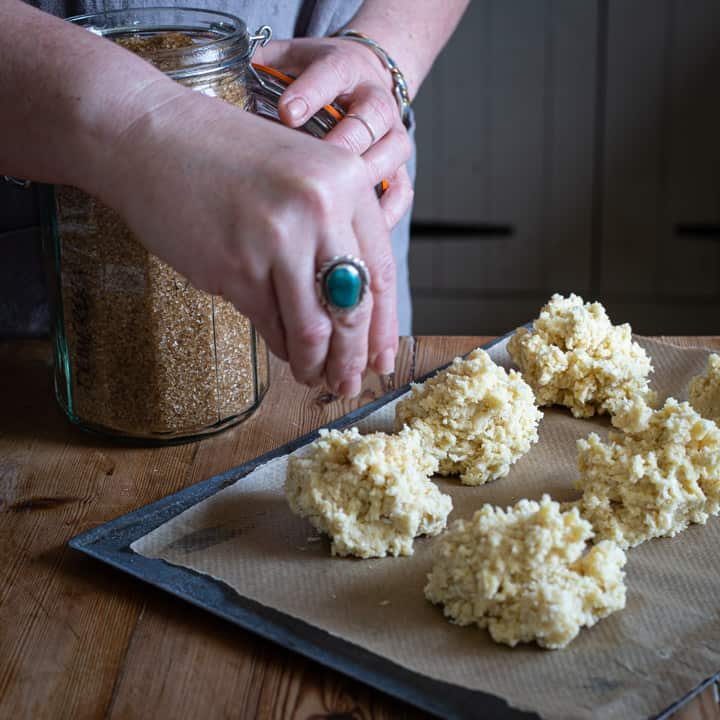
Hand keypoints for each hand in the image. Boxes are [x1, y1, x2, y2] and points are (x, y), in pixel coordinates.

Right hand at [95, 84, 397, 396]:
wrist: (151, 137)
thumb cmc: (225, 156)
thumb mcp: (300, 173)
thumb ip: (335, 227)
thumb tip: (355, 305)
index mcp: (346, 180)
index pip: (382, 272)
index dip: (385, 326)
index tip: (383, 359)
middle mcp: (320, 209)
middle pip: (354, 309)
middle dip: (353, 358)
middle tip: (350, 383)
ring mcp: (277, 240)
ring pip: (314, 329)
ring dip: (317, 365)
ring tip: (316, 378)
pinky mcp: (236, 268)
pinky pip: (273, 327)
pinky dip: (284, 349)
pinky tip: (287, 355)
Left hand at [257, 37, 413, 228]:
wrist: (363, 79)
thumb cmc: (316, 77)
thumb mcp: (288, 60)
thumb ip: (264, 70)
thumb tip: (231, 95)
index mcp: (345, 68)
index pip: (332, 74)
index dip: (311, 93)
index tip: (288, 113)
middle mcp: (375, 99)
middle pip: (369, 119)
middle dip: (342, 144)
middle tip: (314, 171)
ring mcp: (392, 135)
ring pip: (390, 156)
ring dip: (363, 182)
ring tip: (334, 205)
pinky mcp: (401, 167)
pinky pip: (401, 193)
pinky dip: (383, 213)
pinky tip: (357, 228)